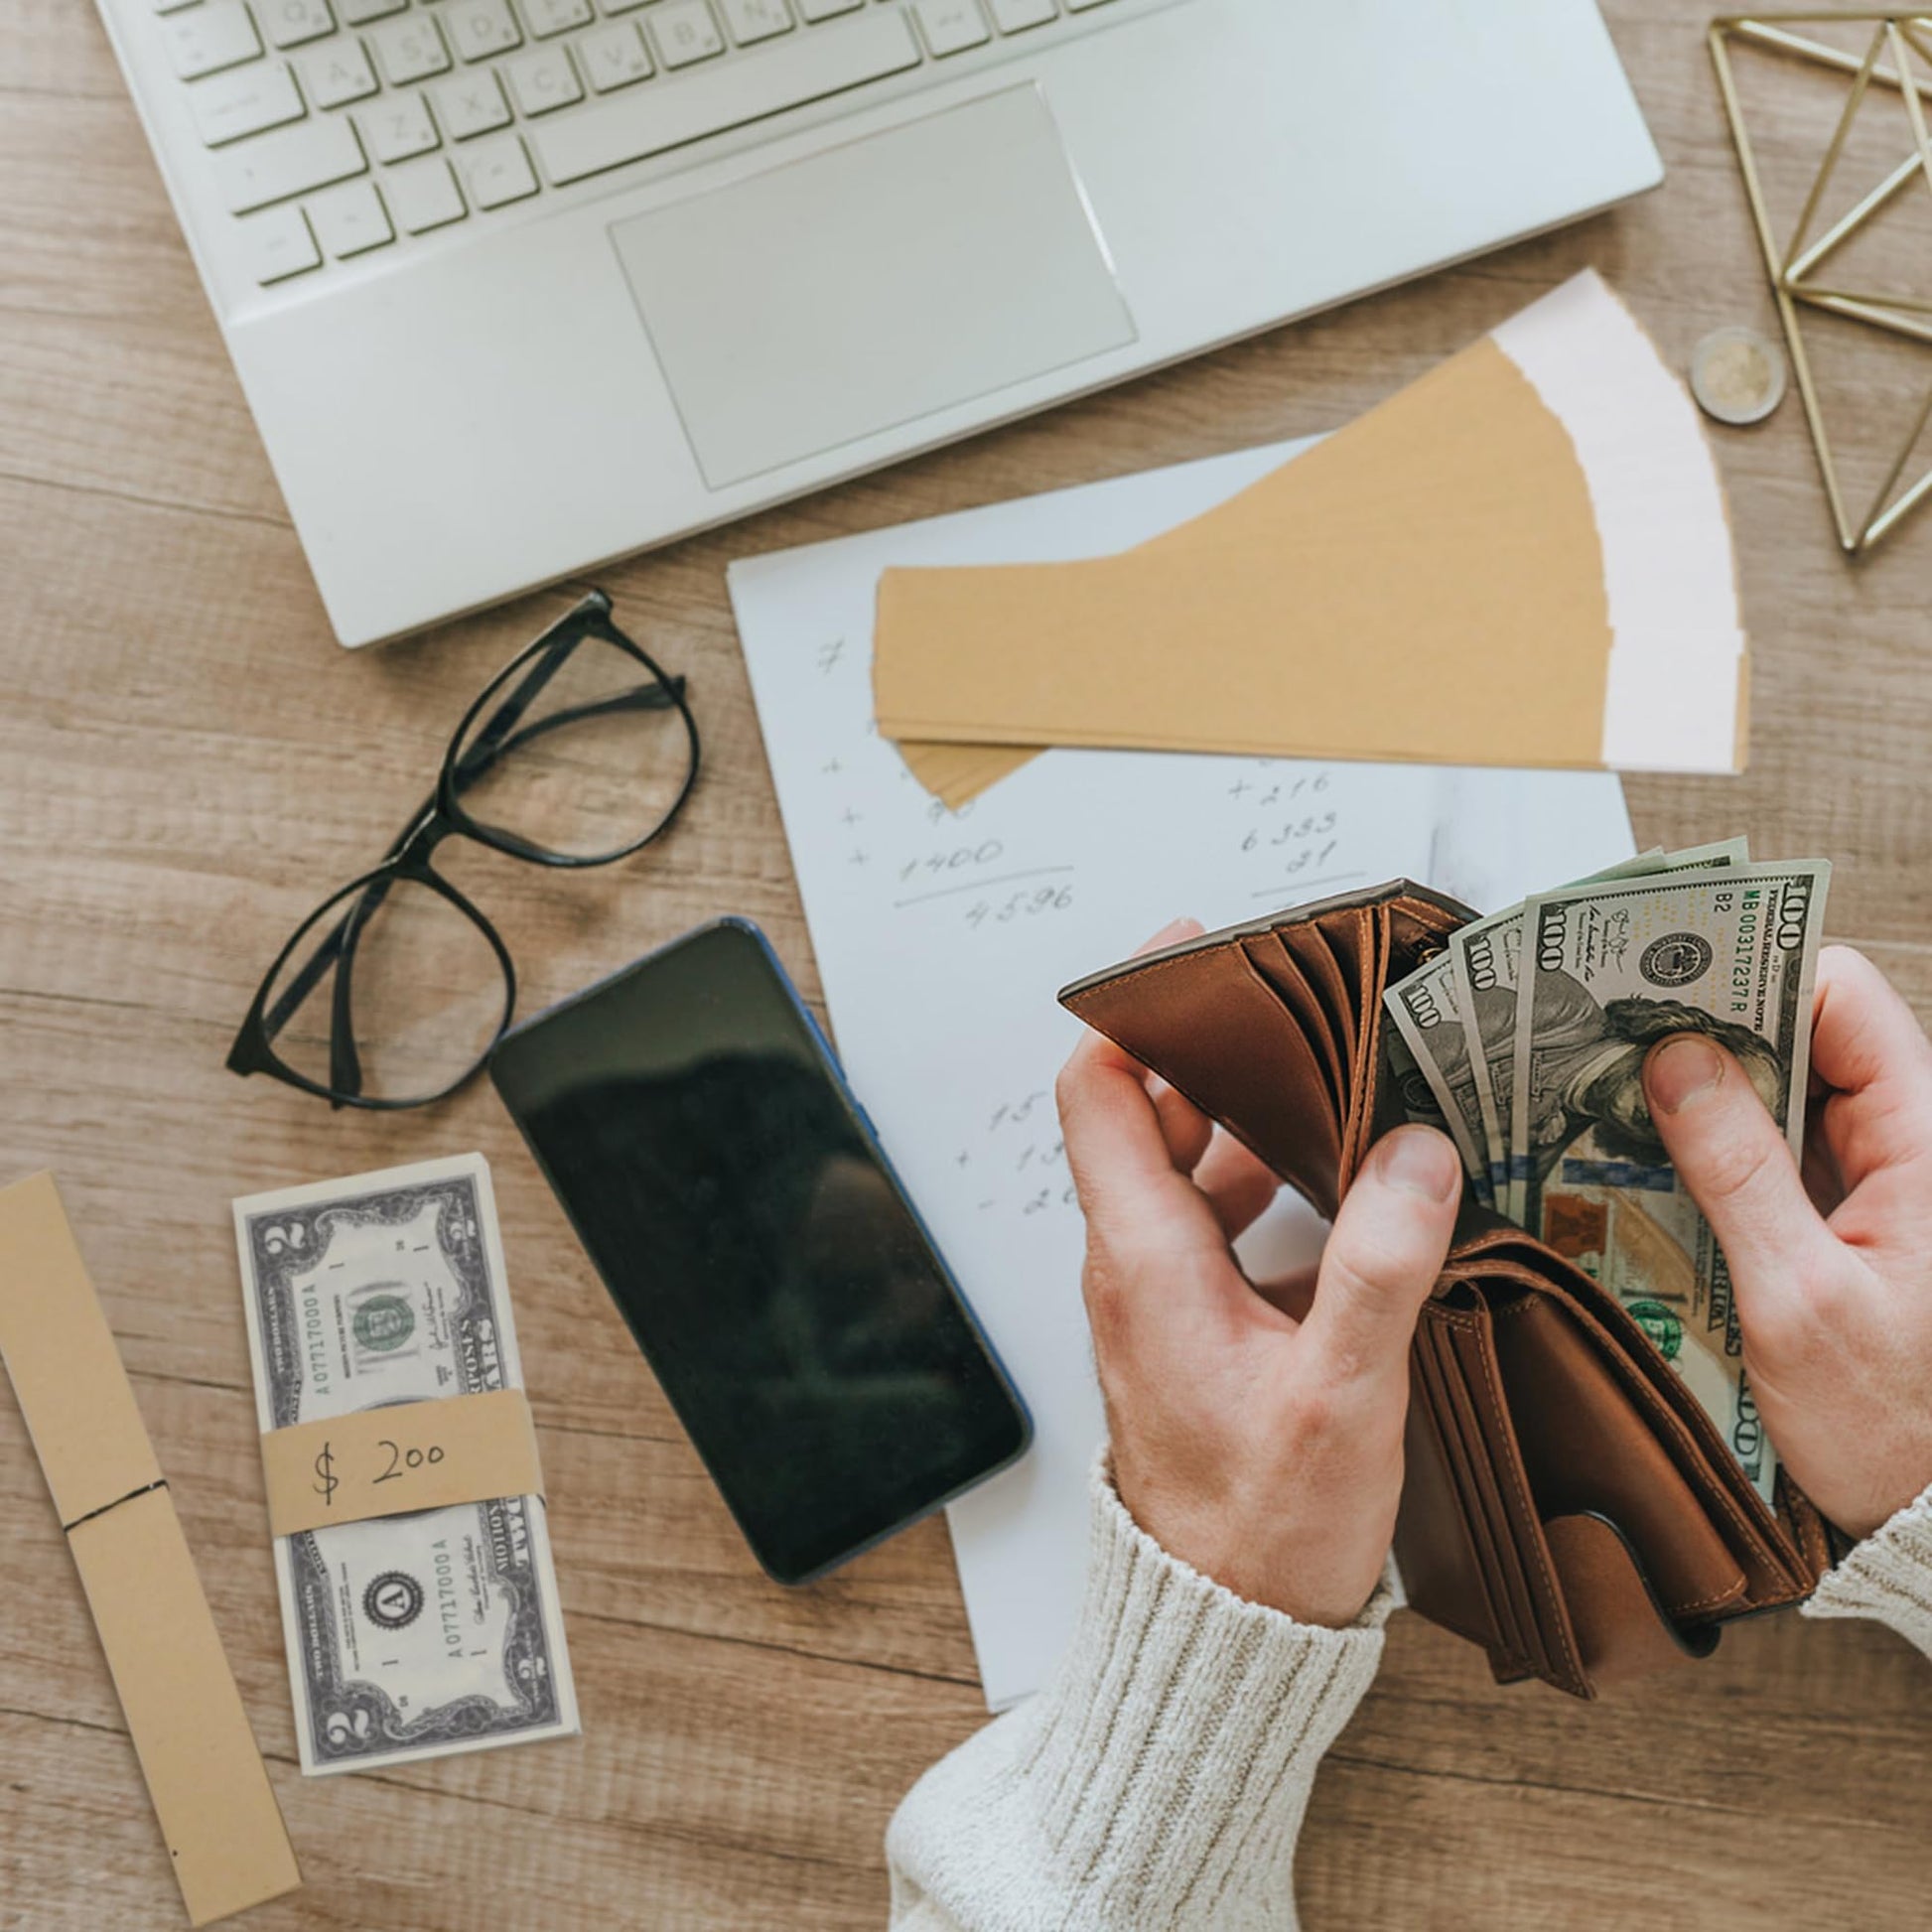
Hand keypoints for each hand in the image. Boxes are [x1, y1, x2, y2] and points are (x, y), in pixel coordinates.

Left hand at [1056, 921, 1462, 1626]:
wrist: (1226, 1628)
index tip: (1193, 952)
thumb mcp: (1338, 1394)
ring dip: (1254, 1122)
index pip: (1096, 1091)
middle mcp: (1135, 1263)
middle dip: (1219, 1051)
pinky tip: (1350, 1190)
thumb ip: (1379, 1266)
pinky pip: (1219, 1225)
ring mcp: (1161, 1295)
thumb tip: (1413, 1152)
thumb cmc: (1262, 1529)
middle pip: (1150, 1113)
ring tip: (1345, 1081)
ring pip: (1190, 1170)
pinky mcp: (1194, 1327)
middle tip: (1306, 1006)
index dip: (1131, 1010)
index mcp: (1142, 1257)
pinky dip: (1271, 1187)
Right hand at [1643, 945, 1931, 1537]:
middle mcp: (1907, 1144)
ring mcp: (1873, 1182)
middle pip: (1802, 1034)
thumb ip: (1737, 1171)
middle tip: (1606, 1029)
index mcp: (1928, 1141)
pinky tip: (1640, 1150)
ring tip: (1604, 1083)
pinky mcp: (1839, 1221)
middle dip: (1706, 1026)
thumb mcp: (1800, 1299)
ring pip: (1781, 1092)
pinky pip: (1771, 1151)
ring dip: (1699, 1087)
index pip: (1844, 998)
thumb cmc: (1895, 1427)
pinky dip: (1708, 1143)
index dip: (1753, 970)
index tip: (1662, 973)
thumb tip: (1676, 1061)